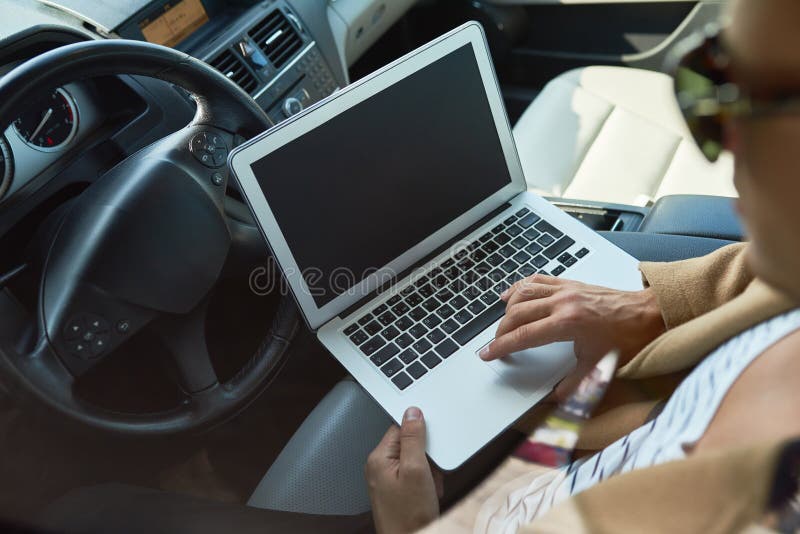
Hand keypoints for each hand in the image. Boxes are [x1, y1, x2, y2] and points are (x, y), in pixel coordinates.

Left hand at [366, 407, 443, 533]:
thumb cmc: (408, 516)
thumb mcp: (416, 470)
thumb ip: (413, 439)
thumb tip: (412, 412)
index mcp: (379, 458)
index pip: (400, 428)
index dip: (419, 436)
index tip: (429, 447)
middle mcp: (380, 467)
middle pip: (409, 445)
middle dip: (426, 458)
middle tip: (430, 474)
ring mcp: (388, 480)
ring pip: (415, 462)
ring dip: (428, 473)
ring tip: (429, 489)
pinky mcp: (397, 491)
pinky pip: (415, 476)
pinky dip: (426, 483)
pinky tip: (428, 495)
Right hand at [479, 274, 665, 400]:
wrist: (651, 314)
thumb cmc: (630, 337)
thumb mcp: (600, 367)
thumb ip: (574, 385)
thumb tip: (554, 398)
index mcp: (567, 324)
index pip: (523, 336)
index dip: (502, 346)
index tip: (488, 353)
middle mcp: (563, 303)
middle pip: (517, 314)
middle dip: (500, 331)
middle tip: (494, 344)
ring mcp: (566, 290)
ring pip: (524, 293)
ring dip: (508, 309)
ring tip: (500, 323)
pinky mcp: (571, 284)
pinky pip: (538, 280)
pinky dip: (520, 287)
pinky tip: (512, 295)